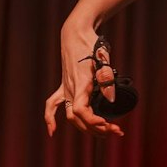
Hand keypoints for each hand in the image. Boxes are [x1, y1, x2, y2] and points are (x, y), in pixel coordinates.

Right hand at [44, 20, 123, 138]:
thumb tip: (111, 99)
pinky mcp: (64, 86)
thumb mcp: (103, 59)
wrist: (76, 34)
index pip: (81, 111)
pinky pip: (53, 104)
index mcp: (80, 84)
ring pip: (70, 116)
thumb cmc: (91, 45)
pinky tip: (52, 131)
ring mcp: (66, 88)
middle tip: (116, 131)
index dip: (93, 121)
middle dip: (96, 129)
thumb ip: (106, 79)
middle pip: (78, 118)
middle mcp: (70, 89)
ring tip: (103, 133)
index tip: (107, 124)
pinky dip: (50, 118)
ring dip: (85, 127)